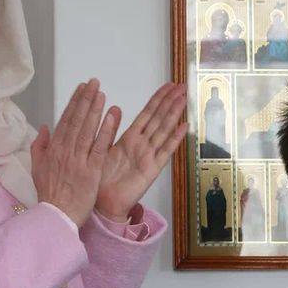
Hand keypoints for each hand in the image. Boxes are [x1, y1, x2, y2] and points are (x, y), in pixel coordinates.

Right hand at [31, 79, 119, 226]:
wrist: (56, 216)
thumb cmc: (49, 194)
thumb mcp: (38, 168)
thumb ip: (39, 146)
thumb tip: (44, 127)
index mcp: (53, 149)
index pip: (65, 119)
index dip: (74, 102)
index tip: (82, 88)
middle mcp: (65, 151)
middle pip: (76, 120)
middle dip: (85, 99)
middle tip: (94, 82)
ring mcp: (78, 160)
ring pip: (87, 129)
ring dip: (95, 109)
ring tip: (101, 93)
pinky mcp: (90, 171)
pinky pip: (98, 147)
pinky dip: (105, 131)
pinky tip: (111, 117)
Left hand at [96, 83, 187, 221]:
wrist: (103, 202)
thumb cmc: (102, 178)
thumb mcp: (103, 147)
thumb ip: (110, 129)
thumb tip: (114, 107)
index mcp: (130, 139)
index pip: (147, 113)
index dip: (158, 99)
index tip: (168, 86)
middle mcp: (142, 145)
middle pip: (159, 119)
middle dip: (170, 102)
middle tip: (182, 86)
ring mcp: (149, 156)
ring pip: (164, 130)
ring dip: (174, 114)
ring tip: (184, 99)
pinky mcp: (152, 169)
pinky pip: (165, 151)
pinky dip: (175, 139)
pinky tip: (184, 127)